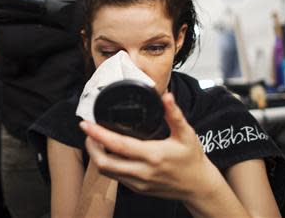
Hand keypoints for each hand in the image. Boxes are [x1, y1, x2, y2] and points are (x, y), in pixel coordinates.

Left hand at [80, 93, 220, 201]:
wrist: (198, 186)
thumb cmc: (192, 158)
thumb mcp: (187, 133)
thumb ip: (174, 114)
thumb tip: (166, 96)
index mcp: (153, 155)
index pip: (118, 145)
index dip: (98, 134)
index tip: (86, 124)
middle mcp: (143, 171)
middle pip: (104, 163)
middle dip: (91, 146)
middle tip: (88, 132)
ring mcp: (139, 183)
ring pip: (107, 172)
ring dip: (96, 156)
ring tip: (95, 140)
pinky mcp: (138, 189)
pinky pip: (115, 177)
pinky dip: (107, 164)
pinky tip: (109, 152)